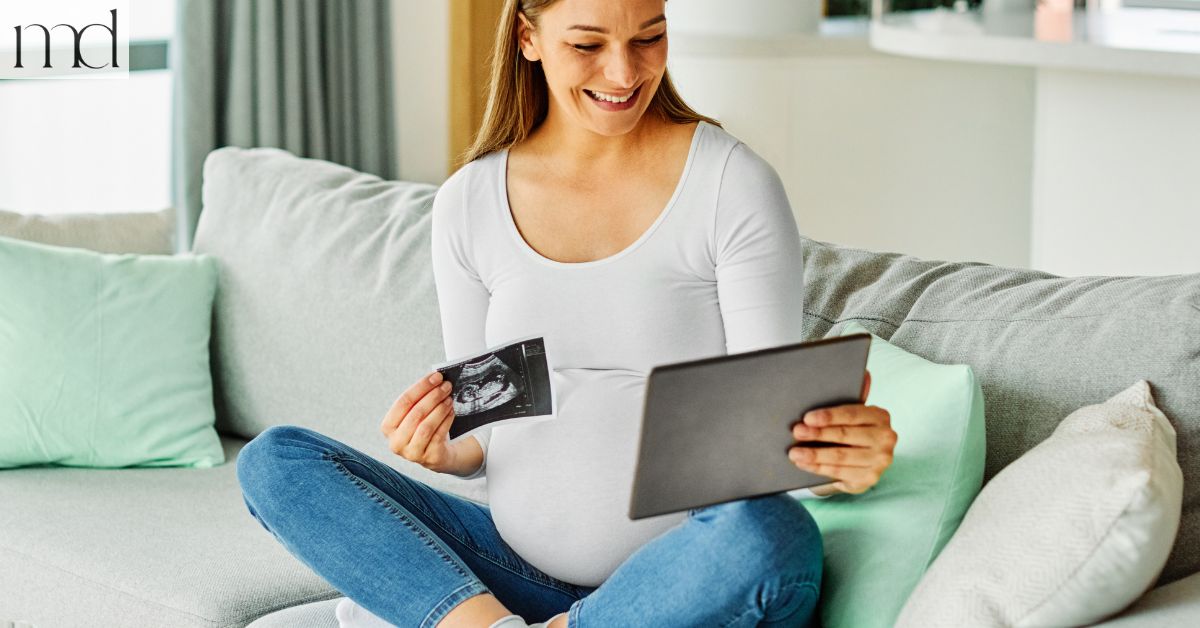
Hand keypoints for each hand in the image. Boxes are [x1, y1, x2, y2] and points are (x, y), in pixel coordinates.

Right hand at [380, 371, 459, 472]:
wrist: (435, 453)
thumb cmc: (422, 427)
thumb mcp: (415, 415)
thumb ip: (419, 399)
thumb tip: (436, 379)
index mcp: (387, 427)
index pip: (403, 402)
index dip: (421, 387)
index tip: (436, 376)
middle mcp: (396, 442)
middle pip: (416, 413)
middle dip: (433, 396)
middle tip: (447, 385)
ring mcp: (412, 453)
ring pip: (426, 426)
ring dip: (440, 408)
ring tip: (449, 398)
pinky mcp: (429, 458)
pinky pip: (439, 435)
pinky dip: (446, 420)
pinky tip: (451, 410)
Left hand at [787, 370, 896, 494]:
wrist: (864, 461)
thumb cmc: (853, 430)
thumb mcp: (853, 414)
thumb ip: (853, 396)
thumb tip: (863, 373)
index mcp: (880, 416)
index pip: (852, 414)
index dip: (828, 416)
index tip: (807, 418)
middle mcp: (886, 438)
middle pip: (845, 436)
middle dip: (817, 434)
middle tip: (796, 432)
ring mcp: (880, 460)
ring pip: (841, 457)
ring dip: (814, 455)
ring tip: (794, 453)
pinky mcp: (871, 478)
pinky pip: (840, 474)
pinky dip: (819, 469)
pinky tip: (804, 464)